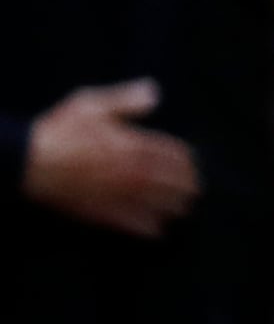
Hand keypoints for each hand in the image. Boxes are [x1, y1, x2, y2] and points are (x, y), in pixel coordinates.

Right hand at [23, 81, 198, 236]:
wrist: (29, 163)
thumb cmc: (60, 131)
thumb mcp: (93, 104)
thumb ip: (127, 99)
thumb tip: (155, 93)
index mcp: (136, 146)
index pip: (176, 156)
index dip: (188, 161)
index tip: (193, 164)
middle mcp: (134, 174)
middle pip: (174, 183)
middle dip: (187, 186)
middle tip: (195, 189)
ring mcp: (120, 196)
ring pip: (160, 206)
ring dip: (175, 207)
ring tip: (183, 208)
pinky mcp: (103, 213)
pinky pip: (134, 225)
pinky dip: (149, 228)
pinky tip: (158, 230)